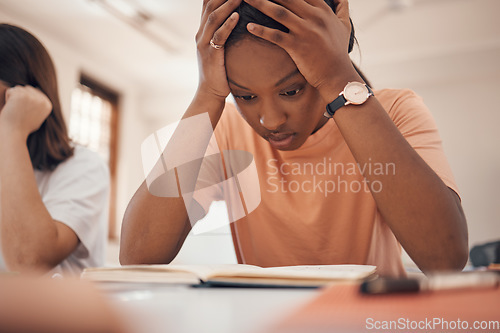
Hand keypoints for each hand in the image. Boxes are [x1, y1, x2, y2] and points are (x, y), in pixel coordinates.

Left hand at [0, 85, 51, 137]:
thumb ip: (39, 105)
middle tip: (20, 111)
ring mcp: (32, 97)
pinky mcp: (21, 95)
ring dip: (13, 98)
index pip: (35, 92)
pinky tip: (11, 109)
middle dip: (20, 97)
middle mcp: (42, 100)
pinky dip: (7, 99)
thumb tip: (38, 91)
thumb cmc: (23, 127)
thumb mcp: (38, 116)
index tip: (25, 112)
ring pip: (18, 89)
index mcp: (48, 105)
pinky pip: (10, 91)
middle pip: (27, 88)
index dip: (27, 101)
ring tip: (16, 110)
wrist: (14, 132)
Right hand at [195, 0, 241, 99]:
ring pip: (214, 18)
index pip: (208, 4)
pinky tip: (237, 16)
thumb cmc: (219, 70)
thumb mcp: (219, 47)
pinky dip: (228, 25)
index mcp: (203, 30)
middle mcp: (201, 33)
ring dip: (228, 4)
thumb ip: (223, 32)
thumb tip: (236, 18)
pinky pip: (219, 36)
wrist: (210, 92)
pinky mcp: (211, 55)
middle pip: (210, 6)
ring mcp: (204, 43)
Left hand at [243, 0, 358, 97]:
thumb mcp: (344, 25)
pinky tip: (249, 26)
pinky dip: (261, 31)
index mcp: (323, 10)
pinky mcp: (297, 47)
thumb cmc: (339, 51)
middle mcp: (314, 17)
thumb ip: (342, 7)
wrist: (337, 74)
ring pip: (279, 12)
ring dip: (260, 4)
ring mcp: (305, 31)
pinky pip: (275, 36)